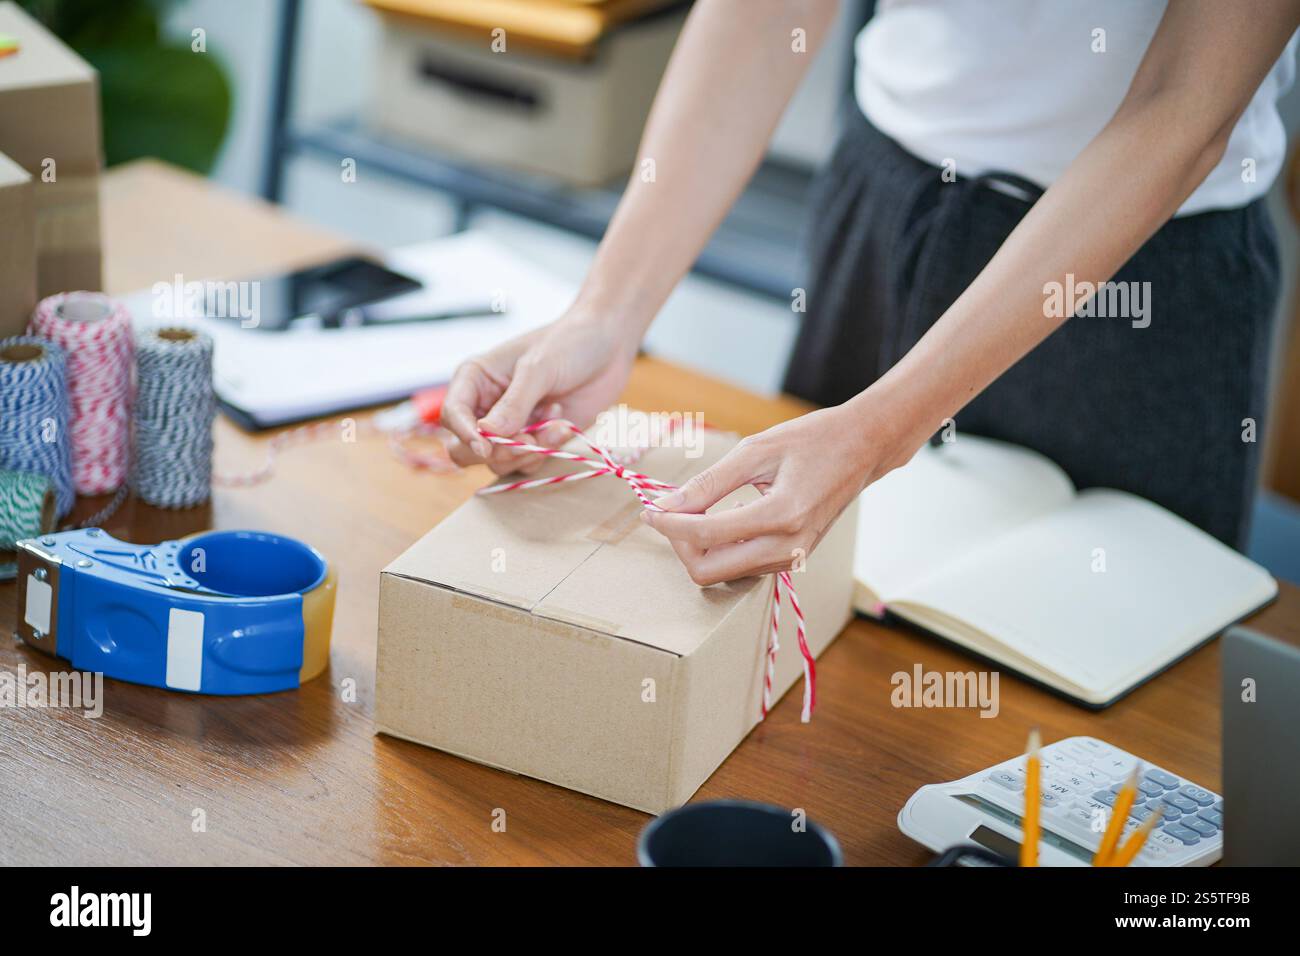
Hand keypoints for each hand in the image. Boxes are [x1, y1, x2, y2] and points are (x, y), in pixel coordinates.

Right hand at [442, 310, 637, 474]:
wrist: (609, 346)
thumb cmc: (569, 342)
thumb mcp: (539, 367)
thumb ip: (514, 402)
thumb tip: (487, 434)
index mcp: (475, 380)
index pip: (452, 414)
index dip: (465, 434)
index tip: (486, 446)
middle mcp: (486, 407)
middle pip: (466, 449)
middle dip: (497, 451)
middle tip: (528, 438)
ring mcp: (511, 427)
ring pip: (498, 462)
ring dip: (528, 451)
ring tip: (555, 421)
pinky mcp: (535, 440)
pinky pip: (528, 464)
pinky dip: (546, 452)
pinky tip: (563, 426)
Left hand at [641, 401, 915, 585]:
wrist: (864, 449)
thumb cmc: (812, 440)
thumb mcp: (757, 450)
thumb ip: (710, 482)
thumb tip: (667, 503)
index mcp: (781, 515)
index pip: (705, 534)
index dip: (669, 523)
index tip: (650, 507)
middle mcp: (788, 547)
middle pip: (709, 571)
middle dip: (680, 545)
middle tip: (669, 513)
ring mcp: (792, 559)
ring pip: (724, 574)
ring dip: (699, 549)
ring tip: (695, 512)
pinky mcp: (793, 560)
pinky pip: (743, 567)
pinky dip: (721, 550)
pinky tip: (721, 520)